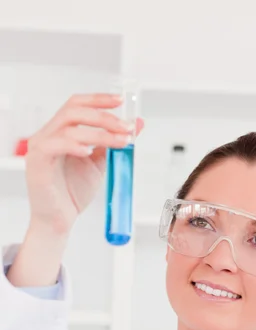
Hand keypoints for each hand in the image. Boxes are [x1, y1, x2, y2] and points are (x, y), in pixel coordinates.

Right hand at [26, 93, 143, 235]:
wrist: (59, 220)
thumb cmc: (73, 192)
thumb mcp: (99, 163)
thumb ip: (113, 143)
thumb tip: (135, 125)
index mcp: (61, 131)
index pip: (77, 105)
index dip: (99, 99)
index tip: (121, 101)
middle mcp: (48, 134)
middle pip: (74, 110)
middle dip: (104, 116)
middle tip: (126, 128)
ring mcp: (40, 146)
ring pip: (70, 127)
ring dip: (99, 133)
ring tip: (120, 142)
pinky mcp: (37, 161)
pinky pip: (55, 145)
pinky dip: (74, 145)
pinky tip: (89, 152)